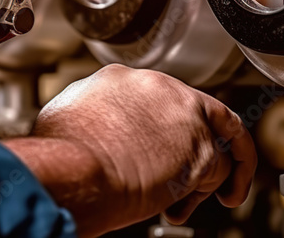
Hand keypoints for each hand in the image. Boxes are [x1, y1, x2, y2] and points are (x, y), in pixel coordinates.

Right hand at [5, 65, 255, 235]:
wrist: (74, 169)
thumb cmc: (62, 153)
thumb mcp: (65, 118)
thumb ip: (89, 116)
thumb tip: (91, 130)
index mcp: (120, 80)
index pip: (155, 98)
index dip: (159, 129)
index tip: (158, 148)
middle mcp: (157, 89)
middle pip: (195, 109)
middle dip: (197, 142)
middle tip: (198, 168)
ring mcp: (183, 116)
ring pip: (213, 139)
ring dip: (209, 171)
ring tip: (196, 196)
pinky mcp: (201, 148)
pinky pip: (221, 170)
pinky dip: (212, 191)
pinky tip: (187, 205)